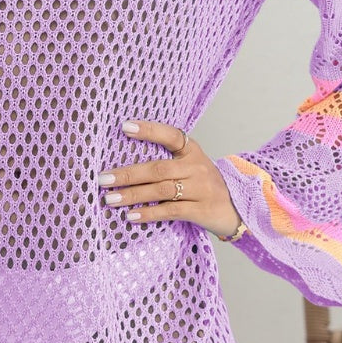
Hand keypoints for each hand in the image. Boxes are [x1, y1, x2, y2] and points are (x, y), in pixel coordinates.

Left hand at [98, 118, 242, 236]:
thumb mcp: (192, 166)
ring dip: (132, 195)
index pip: (171, 135)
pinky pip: (170, 211)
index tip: (125, 127)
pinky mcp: (201, 210)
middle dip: (127, 174)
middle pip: (157, 168)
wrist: (238, 208)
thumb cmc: (204, 185)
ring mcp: (201, 189)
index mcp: (193, 151)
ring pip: (161, 190)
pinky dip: (149, 213)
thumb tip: (124, 166)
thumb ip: (167, 161)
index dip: (149, 130)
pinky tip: (131, 216)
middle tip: (103, 178)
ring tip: (110, 199)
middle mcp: (197, 167)